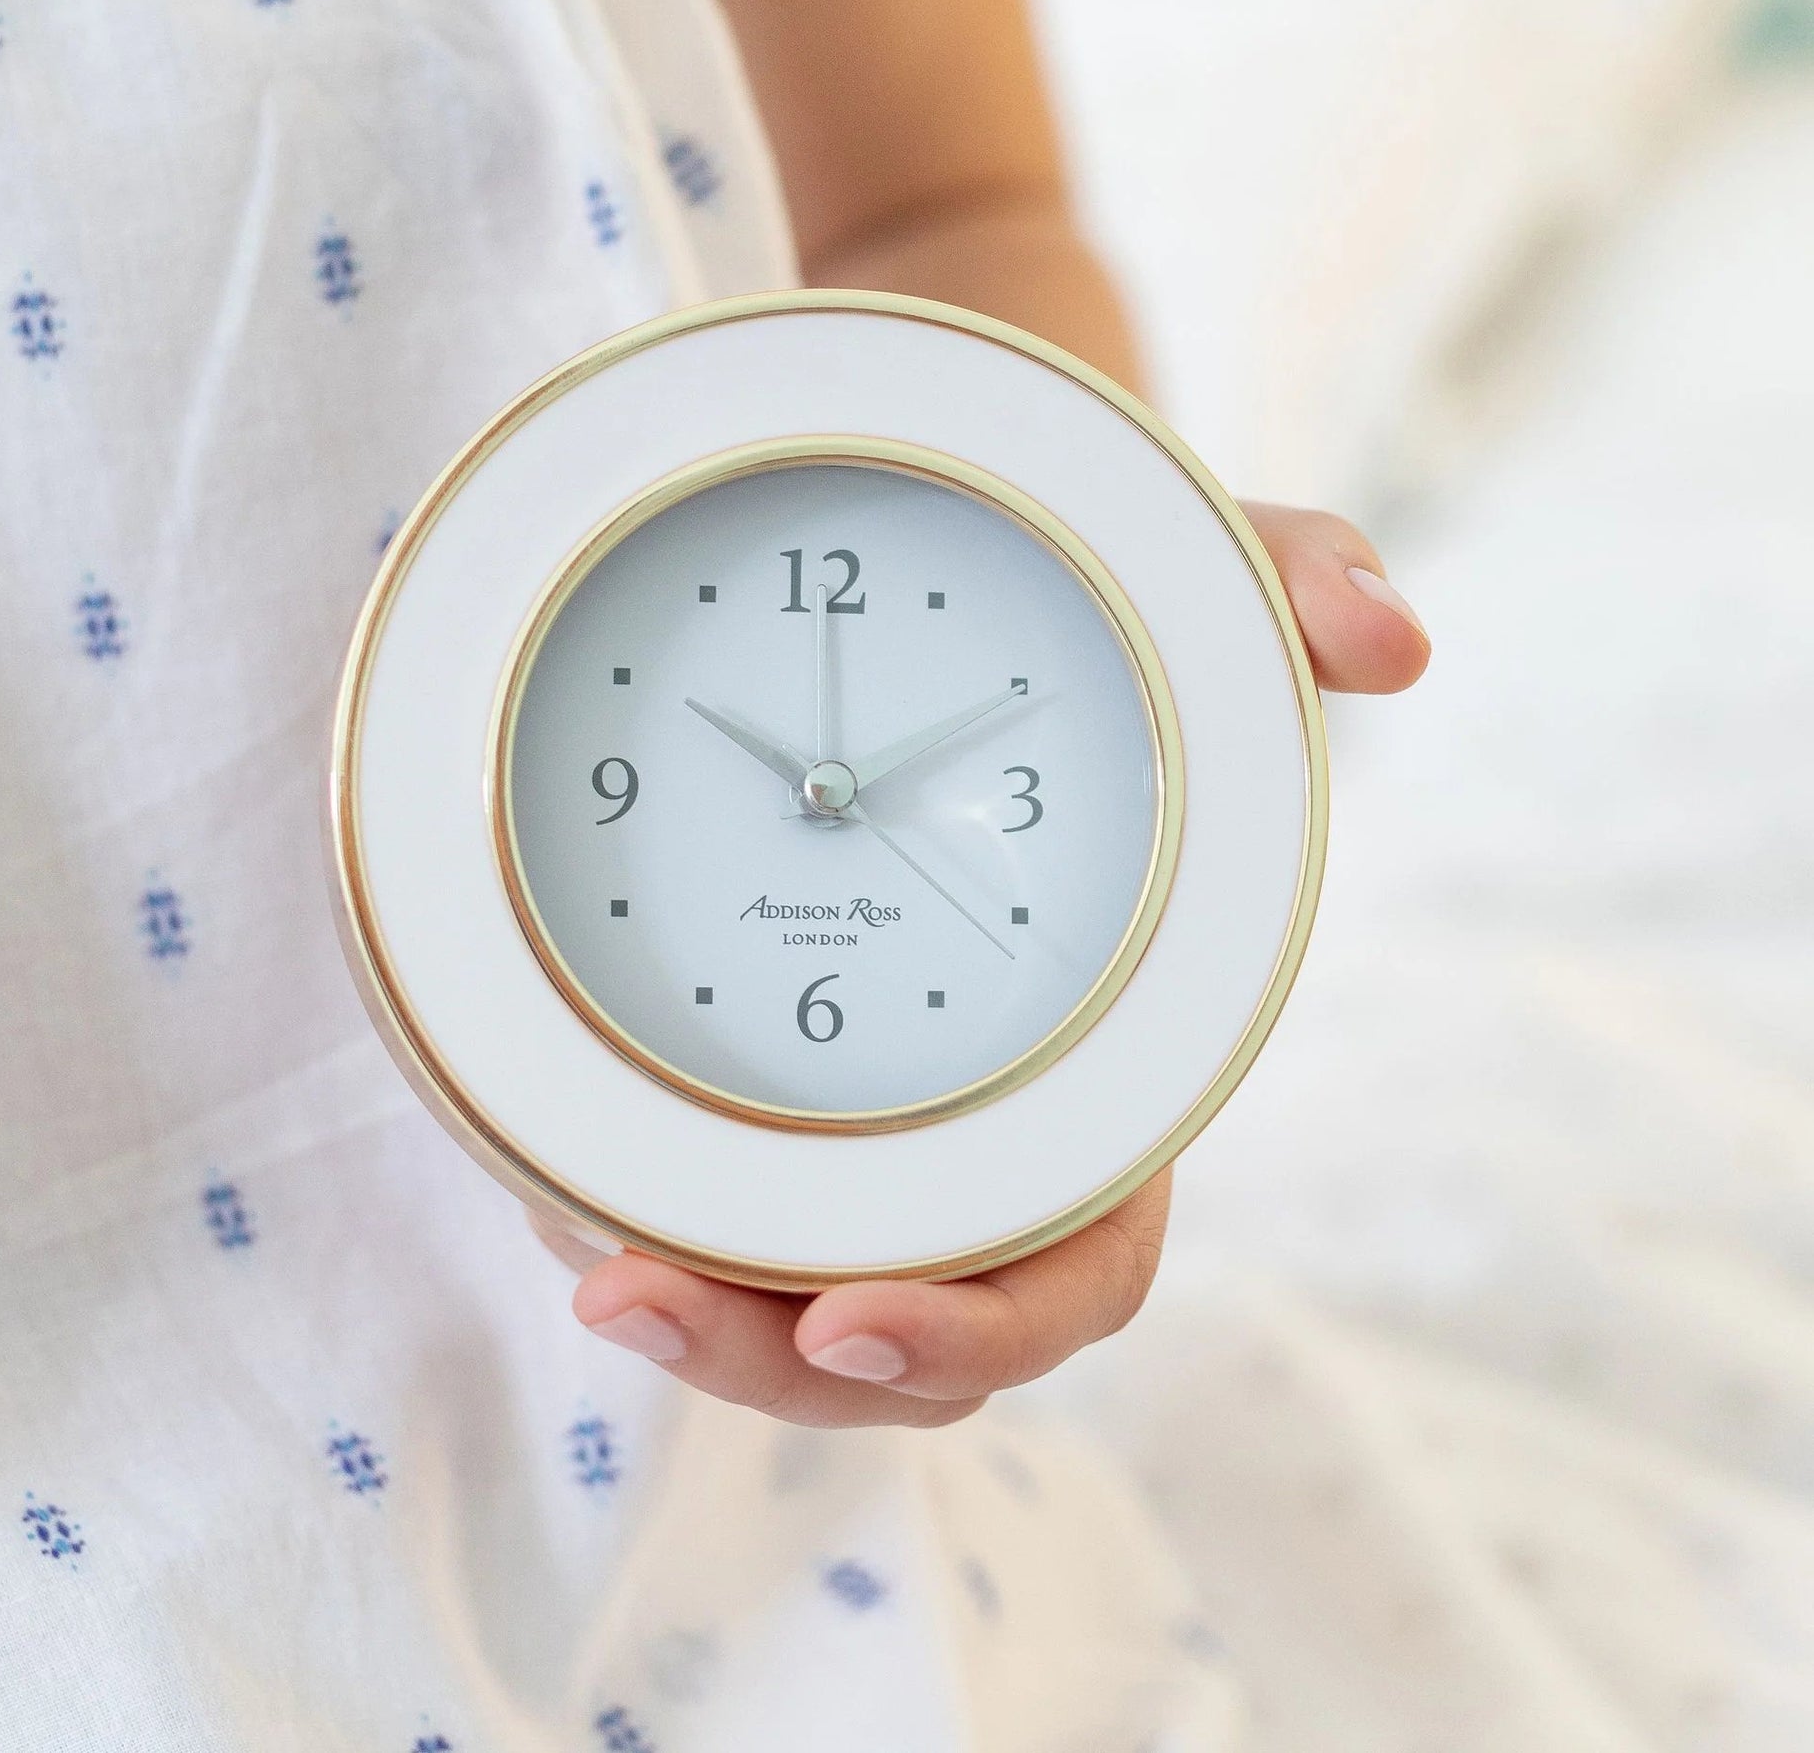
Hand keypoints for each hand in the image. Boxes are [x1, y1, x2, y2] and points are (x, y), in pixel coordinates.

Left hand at [541, 503, 1427, 1426]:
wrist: (957, 635)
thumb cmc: (1090, 651)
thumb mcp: (1188, 592)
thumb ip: (1291, 583)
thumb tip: (1392, 636)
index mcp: (1098, 1101)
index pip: (1067, 1278)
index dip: (980, 1329)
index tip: (859, 1315)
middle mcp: (977, 1149)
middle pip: (899, 1337)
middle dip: (771, 1364)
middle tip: (635, 1297)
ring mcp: (858, 1143)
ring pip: (777, 1305)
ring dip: (681, 1318)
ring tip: (584, 1260)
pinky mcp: (746, 1104)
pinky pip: (692, 1211)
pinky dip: (623, 1221)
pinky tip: (557, 1178)